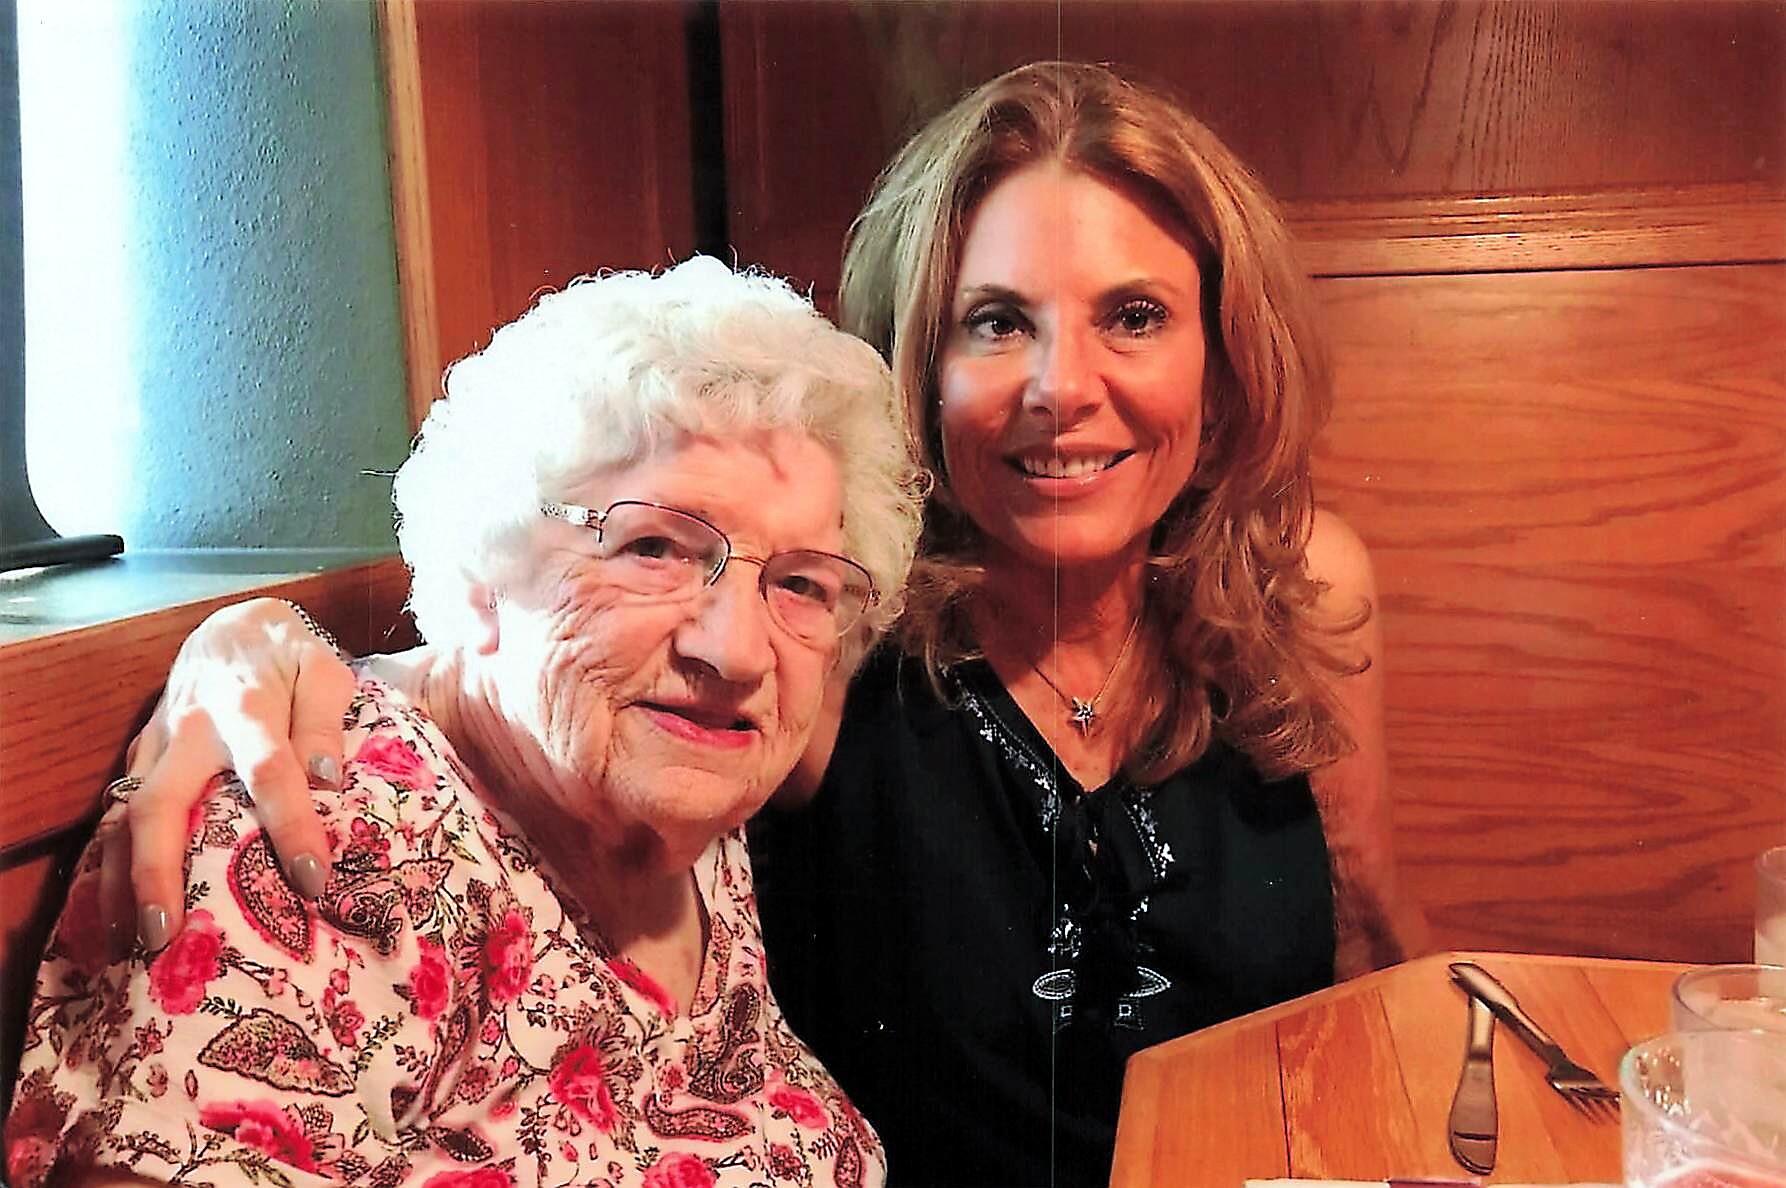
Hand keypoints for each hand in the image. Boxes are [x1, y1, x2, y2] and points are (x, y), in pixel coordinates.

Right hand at [101, 598, 354, 949]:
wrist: (236, 627)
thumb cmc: (289, 657)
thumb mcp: (323, 671)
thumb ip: (324, 722)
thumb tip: (327, 782)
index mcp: (246, 706)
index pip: (269, 771)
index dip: (290, 825)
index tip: (312, 879)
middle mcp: (189, 730)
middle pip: (161, 806)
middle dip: (159, 873)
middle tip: (168, 936)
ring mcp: (156, 745)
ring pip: (124, 817)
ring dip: (122, 880)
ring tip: (133, 942)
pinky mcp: (141, 757)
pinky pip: (117, 813)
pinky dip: (111, 863)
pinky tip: (118, 912)